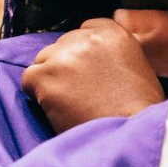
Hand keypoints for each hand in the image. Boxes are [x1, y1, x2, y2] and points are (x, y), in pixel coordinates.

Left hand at [21, 18, 165, 134]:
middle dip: (66, 66)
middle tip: (78, 93)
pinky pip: (29, 79)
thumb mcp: (138, 68)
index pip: (84, 31)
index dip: (83, 53)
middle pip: (62, 45)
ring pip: (43, 61)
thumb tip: (94, 60)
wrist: (129, 135)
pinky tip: (57, 109)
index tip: (87, 72)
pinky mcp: (45, 76)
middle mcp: (86, 39)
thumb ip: (113, 54)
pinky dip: (38, 94)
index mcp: (112, 33)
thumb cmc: (138, 111)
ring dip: (52, 79)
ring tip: (69, 103)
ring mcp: (64, 56)